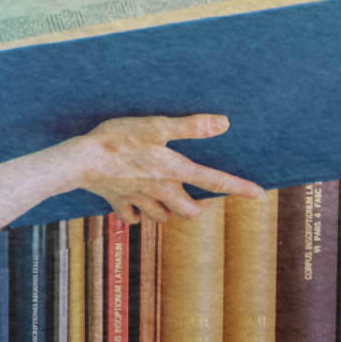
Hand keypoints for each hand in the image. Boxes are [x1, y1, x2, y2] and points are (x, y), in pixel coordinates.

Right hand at [74, 114, 263, 224]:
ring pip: (162, 217)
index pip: (214, 181)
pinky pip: (133, 217)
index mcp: (173, 171)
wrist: (81, 160)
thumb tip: (223, 123)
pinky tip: (136, 205)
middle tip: (200, 199)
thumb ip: (190, 126)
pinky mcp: (118, 201)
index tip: (259, 195)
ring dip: (169, 211)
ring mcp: (139, 199)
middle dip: (198, 208)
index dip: (239, 187)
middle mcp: (161, 190)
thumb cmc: (118, 138)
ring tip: (167, 199)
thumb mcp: (156, 126)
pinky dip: (138, 215)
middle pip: (190, 211)